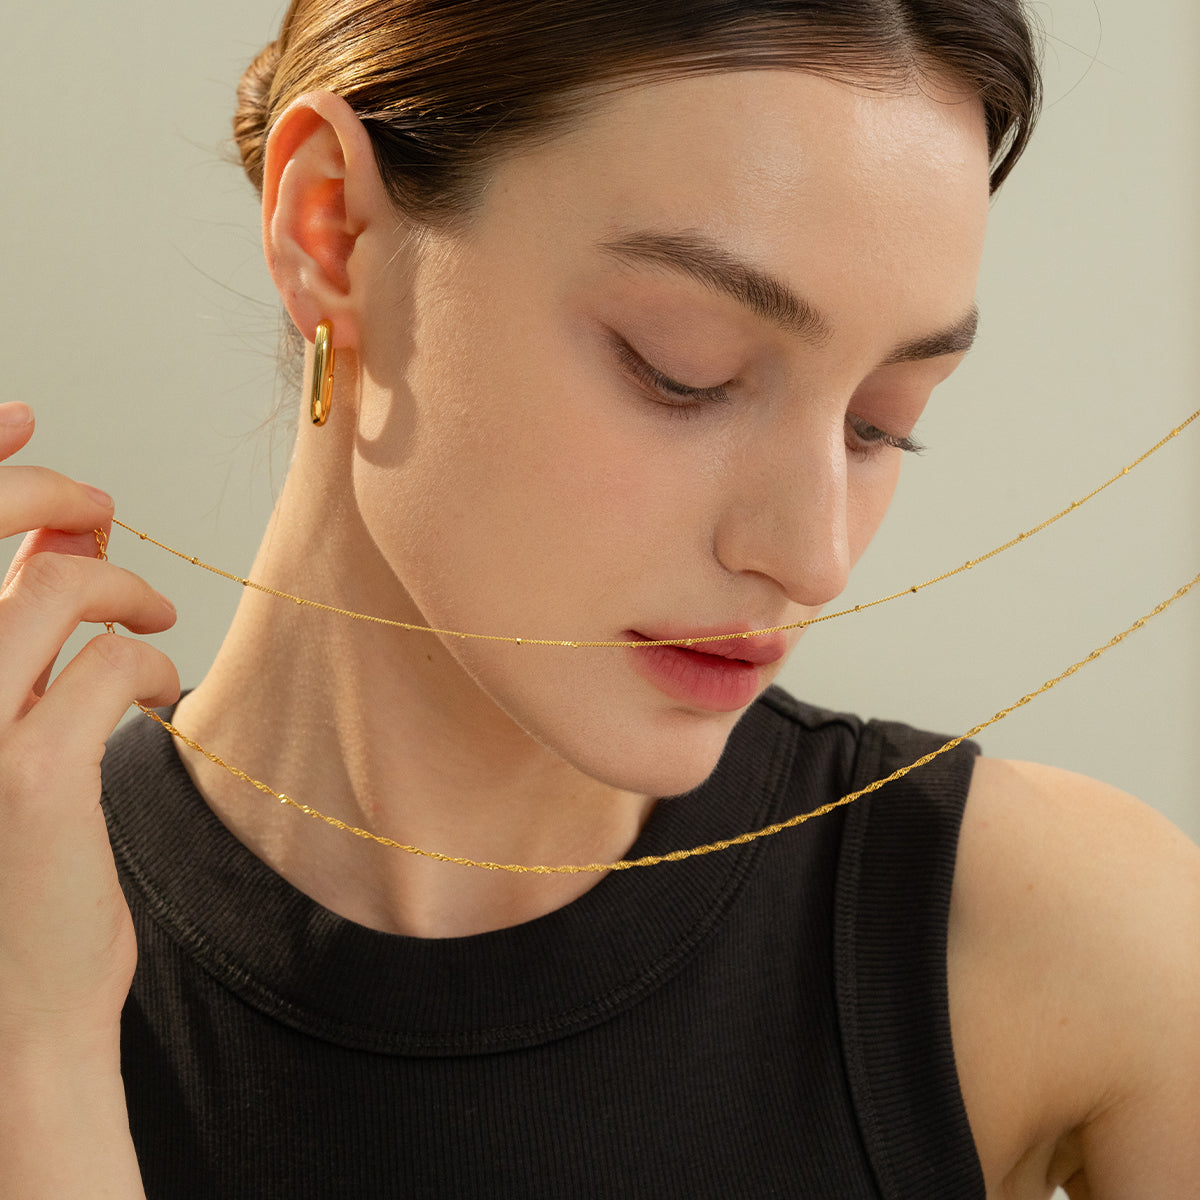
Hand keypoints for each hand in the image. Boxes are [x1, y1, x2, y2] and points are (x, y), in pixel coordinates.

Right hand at [0, 402, 178, 1052]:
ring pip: (57, 594)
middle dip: (51, 500)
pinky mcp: (26, 779)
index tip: (24, 413)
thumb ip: (16, 635)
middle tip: (104, 512)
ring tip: (151, 625)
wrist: (15, 1006)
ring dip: (121, 593)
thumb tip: (67, 540)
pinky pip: (104, 665)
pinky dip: (144, 663)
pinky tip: (158, 693)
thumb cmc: (15, 868)